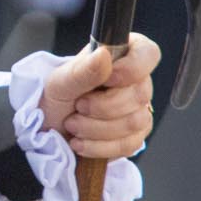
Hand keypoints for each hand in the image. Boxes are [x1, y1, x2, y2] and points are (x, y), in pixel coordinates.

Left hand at [37, 34, 161, 159]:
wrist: (52, 126)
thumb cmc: (58, 96)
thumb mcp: (62, 81)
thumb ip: (84, 69)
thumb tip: (104, 55)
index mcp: (123, 55)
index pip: (148, 54)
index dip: (131, 69)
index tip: (107, 80)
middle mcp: (137, 81)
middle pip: (140, 95)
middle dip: (102, 107)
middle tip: (78, 106)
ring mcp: (140, 109)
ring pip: (135, 122)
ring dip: (96, 128)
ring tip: (73, 125)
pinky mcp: (136, 135)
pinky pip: (129, 144)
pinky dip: (99, 146)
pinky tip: (81, 142)